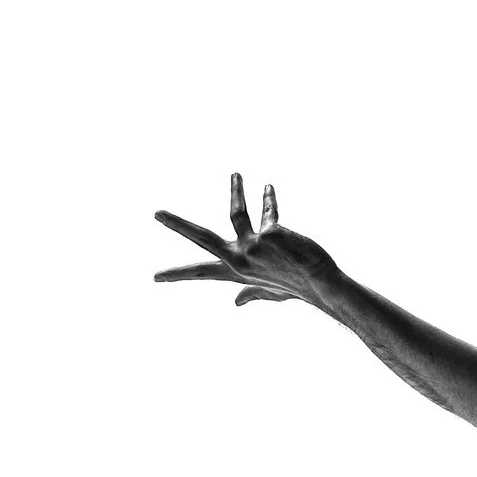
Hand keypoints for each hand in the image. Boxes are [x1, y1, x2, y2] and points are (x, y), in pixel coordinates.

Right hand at [154, 173, 334, 306]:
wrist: (321, 284)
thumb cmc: (297, 288)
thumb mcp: (270, 293)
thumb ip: (252, 294)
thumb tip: (237, 302)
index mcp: (236, 272)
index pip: (201, 273)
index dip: (177, 274)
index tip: (154, 276)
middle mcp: (240, 259)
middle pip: (202, 238)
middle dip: (177, 225)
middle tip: (156, 213)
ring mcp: (253, 246)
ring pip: (235, 213)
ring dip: (236, 190)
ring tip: (236, 173)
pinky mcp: (270, 234)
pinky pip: (267, 211)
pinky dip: (269, 199)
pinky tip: (269, 188)